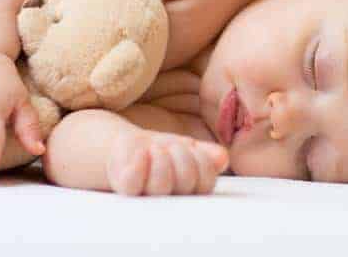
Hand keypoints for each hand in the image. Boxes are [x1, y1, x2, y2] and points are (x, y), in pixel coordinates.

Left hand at [107, 129, 228, 195]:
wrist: (128, 148)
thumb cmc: (161, 151)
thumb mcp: (187, 148)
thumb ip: (206, 154)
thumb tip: (222, 158)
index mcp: (189, 191)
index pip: (206, 182)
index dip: (202, 162)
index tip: (192, 148)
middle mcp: (169, 200)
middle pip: (186, 181)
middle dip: (183, 156)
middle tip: (172, 147)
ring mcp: (146, 196)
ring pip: (161, 184)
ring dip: (162, 158)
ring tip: (156, 148)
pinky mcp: (125, 188)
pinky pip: (132, 182)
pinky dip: (139, 163)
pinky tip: (142, 151)